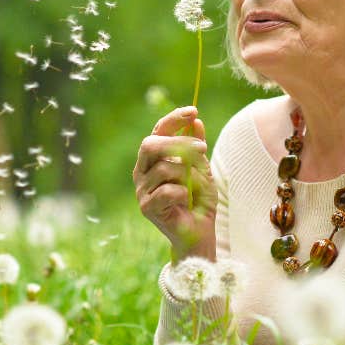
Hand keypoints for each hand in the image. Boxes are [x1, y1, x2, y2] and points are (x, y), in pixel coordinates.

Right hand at [134, 106, 217, 259]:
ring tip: (196, 188)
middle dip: (177, 143)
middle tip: (202, 149)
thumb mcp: (202, 169)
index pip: (157, 131)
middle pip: (150, 144)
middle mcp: (142, 172)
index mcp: (153, 159)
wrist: (199, 233)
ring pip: (164, 168)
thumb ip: (196, 149)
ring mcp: (141, 190)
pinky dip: (184, 192)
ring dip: (188, 175)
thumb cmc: (199, 201)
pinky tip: (187, 200)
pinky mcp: (146, 207)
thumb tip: (196, 122)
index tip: (193, 111)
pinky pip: (168, 190)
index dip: (173, 119)